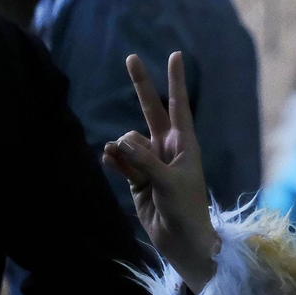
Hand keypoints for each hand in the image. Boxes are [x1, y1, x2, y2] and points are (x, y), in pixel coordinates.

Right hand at [102, 52, 219, 291]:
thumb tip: (121, 140)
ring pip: (129, 142)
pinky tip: (108, 159)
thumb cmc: (186, 209)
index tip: (175, 55)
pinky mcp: (137, 178)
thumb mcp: (169, 182)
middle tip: (131, 58)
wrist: (181, 239)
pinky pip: (120, 159)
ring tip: (133, 171)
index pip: (179, 105)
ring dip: (124, 150)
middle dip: (141, 85)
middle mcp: (168, 148)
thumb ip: (146, 161)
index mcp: (186, 143)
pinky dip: (115, 159)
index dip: (175, 80)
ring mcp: (151, 161)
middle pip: (151, 110)